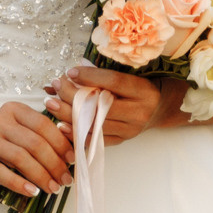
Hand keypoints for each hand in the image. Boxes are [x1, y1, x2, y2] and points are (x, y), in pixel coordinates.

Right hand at [0, 103, 72, 196]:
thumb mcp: (16, 135)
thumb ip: (38, 138)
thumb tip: (71, 154)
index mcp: (13, 110)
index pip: (43, 124)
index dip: (61, 143)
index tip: (72, 160)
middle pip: (34, 142)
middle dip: (54, 164)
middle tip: (65, 180)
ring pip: (20, 157)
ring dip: (40, 176)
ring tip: (52, 188)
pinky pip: (0, 172)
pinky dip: (19, 183)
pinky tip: (32, 192)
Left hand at [45, 66, 188, 146]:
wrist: (160, 108)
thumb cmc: (140, 87)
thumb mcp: (129, 75)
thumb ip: (102, 74)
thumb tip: (70, 73)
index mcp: (143, 91)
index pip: (114, 82)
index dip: (90, 76)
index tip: (69, 71)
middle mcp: (138, 112)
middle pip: (102, 106)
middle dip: (74, 97)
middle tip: (56, 87)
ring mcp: (131, 130)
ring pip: (96, 125)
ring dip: (70, 115)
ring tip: (51, 105)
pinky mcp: (122, 141)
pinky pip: (96, 140)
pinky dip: (77, 133)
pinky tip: (61, 125)